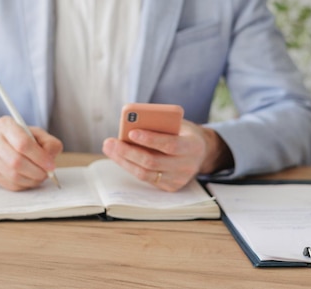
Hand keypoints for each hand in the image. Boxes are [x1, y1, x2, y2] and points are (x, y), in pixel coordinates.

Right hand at [0, 118, 62, 190]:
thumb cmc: (19, 137)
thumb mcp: (36, 133)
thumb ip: (49, 142)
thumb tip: (50, 159)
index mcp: (5, 125)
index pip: (23, 143)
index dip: (40, 157)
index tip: (51, 165)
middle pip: (17, 162)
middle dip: (37, 171)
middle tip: (47, 173)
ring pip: (13, 175)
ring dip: (32, 179)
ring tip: (40, 176)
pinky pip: (10, 184)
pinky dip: (25, 184)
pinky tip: (30, 179)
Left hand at [102, 120, 232, 191]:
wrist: (200, 152)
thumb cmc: (182, 132)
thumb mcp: (177, 124)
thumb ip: (160, 125)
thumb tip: (130, 127)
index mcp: (193, 146)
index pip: (170, 145)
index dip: (150, 139)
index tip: (131, 132)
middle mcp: (187, 166)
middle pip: (152, 162)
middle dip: (128, 151)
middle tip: (110, 142)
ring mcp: (178, 180)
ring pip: (145, 173)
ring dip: (123, 160)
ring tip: (109, 147)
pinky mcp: (169, 187)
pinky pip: (145, 178)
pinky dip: (130, 166)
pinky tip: (119, 156)